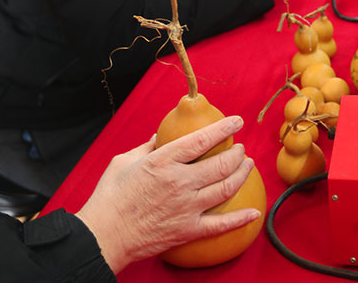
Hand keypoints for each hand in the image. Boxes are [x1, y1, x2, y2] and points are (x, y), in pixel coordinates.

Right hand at [77, 116, 257, 274]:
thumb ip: (147, 147)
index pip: (202, 140)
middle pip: (221, 164)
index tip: (238, 122)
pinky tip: (253, 212)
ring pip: (226, 188)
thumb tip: (161, 138)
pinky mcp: (188, 230)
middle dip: (237, 153)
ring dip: (242, 174)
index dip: (224, 128)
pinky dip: (240, 218)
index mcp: (163, 161)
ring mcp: (187, 207)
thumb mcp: (124, 161)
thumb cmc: (109, 197)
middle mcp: (180, 182)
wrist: (104, 235)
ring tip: (247, 166)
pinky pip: (221, 225)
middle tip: (241, 149)